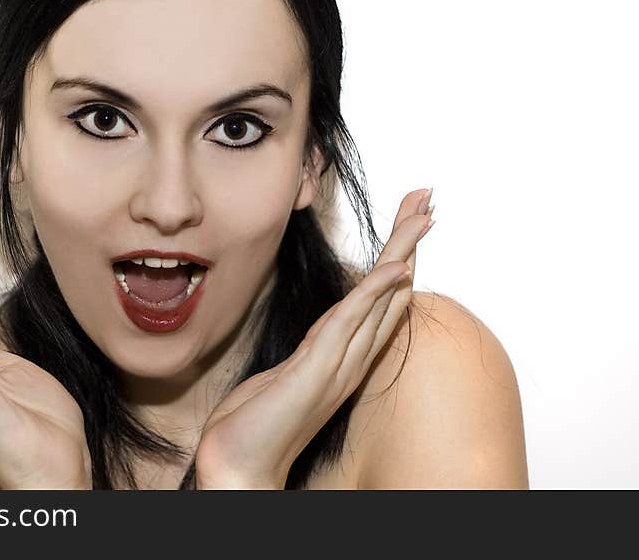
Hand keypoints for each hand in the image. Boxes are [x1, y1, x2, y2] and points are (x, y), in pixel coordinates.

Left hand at [194, 188, 435, 488]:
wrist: (240, 468)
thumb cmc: (256, 425)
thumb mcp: (285, 375)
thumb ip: (308, 354)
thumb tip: (319, 338)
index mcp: (342, 358)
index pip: (378, 301)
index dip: (396, 259)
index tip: (407, 221)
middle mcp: (350, 360)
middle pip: (391, 292)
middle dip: (407, 243)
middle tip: (428, 200)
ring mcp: (338, 367)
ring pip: (380, 299)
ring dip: (401, 254)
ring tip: (423, 214)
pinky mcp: (318, 372)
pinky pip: (352, 324)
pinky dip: (375, 292)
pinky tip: (394, 266)